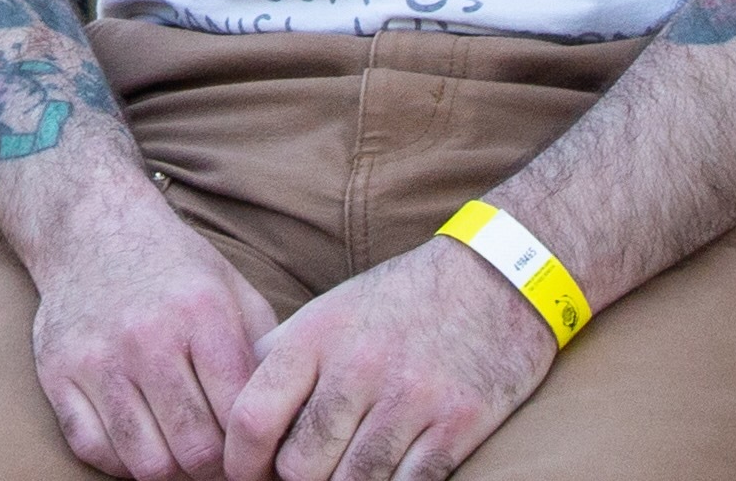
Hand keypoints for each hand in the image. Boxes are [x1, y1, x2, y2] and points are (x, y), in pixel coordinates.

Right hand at [25, 198, 276, 480]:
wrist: (91, 225)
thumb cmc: (174, 267)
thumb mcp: (233, 291)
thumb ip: (264, 355)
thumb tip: (290, 423)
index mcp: (202, 313)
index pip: (240, 417)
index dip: (254, 448)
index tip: (254, 453)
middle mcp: (147, 336)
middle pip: (196, 451)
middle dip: (215, 468)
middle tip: (219, 461)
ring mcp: (96, 357)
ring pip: (146, 463)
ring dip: (171, 470)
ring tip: (180, 452)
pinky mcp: (57, 371)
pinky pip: (94, 449)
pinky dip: (121, 461)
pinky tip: (139, 439)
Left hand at [219, 236, 556, 480]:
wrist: (498, 275)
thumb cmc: (404, 298)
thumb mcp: (334, 308)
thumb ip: (285, 353)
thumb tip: (236, 404)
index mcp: (318, 335)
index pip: (253, 415)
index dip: (240, 459)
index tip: (244, 472)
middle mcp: (359, 368)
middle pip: (300, 464)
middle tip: (300, 477)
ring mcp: (410, 399)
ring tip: (340, 476)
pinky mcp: (457, 425)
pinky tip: (384, 479)